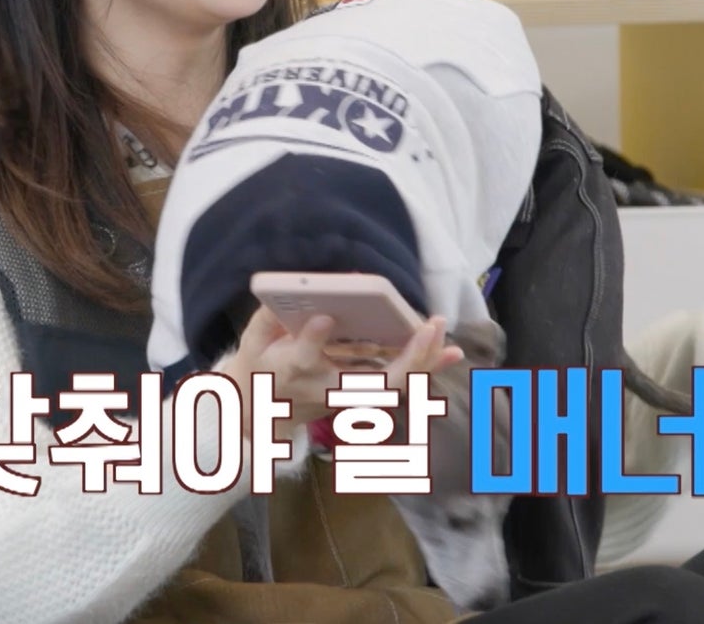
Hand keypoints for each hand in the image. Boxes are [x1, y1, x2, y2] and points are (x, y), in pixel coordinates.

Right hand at [220, 305, 461, 443]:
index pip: (303, 359)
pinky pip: (400, 385)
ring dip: (423, 363)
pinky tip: (451, 351)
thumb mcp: (251, 343)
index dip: (313, 341)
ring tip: (446, 336)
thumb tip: (296, 288)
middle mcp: (325, 389)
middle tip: (426, 327)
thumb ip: (268, 317)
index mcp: (291, 371)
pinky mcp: (362, 397)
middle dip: (404, 359)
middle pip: (371, 383)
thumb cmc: (258, 370)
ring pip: (394, 387)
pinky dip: (426, 367)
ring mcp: (347, 398)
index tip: (324, 318)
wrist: (260, 414)